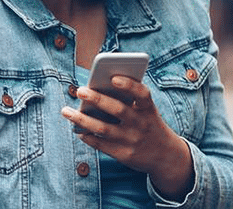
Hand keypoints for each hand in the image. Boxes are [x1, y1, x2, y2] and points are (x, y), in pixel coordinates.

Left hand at [61, 75, 193, 200]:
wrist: (166, 157)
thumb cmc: (148, 124)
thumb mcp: (146, 112)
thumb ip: (128, 101)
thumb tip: (95, 90)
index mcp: (148, 109)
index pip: (142, 94)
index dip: (129, 85)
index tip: (114, 77)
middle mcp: (141, 124)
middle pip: (118, 109)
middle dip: (97, 99)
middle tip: (79, 90)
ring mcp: (132, 140)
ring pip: (103, 128)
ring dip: (82, 119)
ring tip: (65, 111)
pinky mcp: (124, 154)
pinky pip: (101, 144)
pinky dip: (87, 136)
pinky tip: (77, 129)